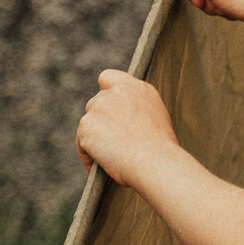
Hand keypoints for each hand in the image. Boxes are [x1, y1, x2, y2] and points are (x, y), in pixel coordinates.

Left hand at [76, 70, 178, 186]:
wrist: (154, 161)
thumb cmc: (161, 149)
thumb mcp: (155, 118)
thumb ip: (136, 109)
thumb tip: (123, 119)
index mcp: (137, 88)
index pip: (108, 78)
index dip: (106, 93)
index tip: (110, 109)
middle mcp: (116, 92)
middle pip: (96, 103)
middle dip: (100, 121)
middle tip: (113, 143)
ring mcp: (98, 107)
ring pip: (88, 124)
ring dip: (94, 138)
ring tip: (109, 159)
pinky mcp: (85, 125)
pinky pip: (82, 144)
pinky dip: (89, 156)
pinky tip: (100, 167)